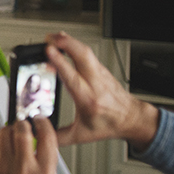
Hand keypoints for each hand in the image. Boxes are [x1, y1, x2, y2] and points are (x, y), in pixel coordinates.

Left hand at [0, 117, 57, 173]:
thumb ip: (43, 155)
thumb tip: (38, 129)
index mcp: (44, 172)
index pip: (47, 136)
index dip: (43, 123)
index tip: (40, 119)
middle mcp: (24, 168)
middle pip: (22, 129)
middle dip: (23, 123)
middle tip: (23, 125)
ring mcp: (5, 166)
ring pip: (5, 132)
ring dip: (9, 130)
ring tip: (13, 137)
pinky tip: (3, 148)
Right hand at [45, 31, 159, 149]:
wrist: (132, 119)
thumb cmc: (110, 124)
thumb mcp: (82, 135)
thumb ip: (59, 136)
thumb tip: (40, 134)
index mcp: (87, 99)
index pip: (72, 76)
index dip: (59, 62)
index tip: (48, 52)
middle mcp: (94, 83)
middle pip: (82, 56)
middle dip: (65, 44)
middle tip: (49, 39)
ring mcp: (99, 74)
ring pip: (85, 51)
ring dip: (69, 41)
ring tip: (54, 37)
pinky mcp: (101, 69)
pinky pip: (88, 53)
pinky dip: (75, 45)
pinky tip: (67, 42)